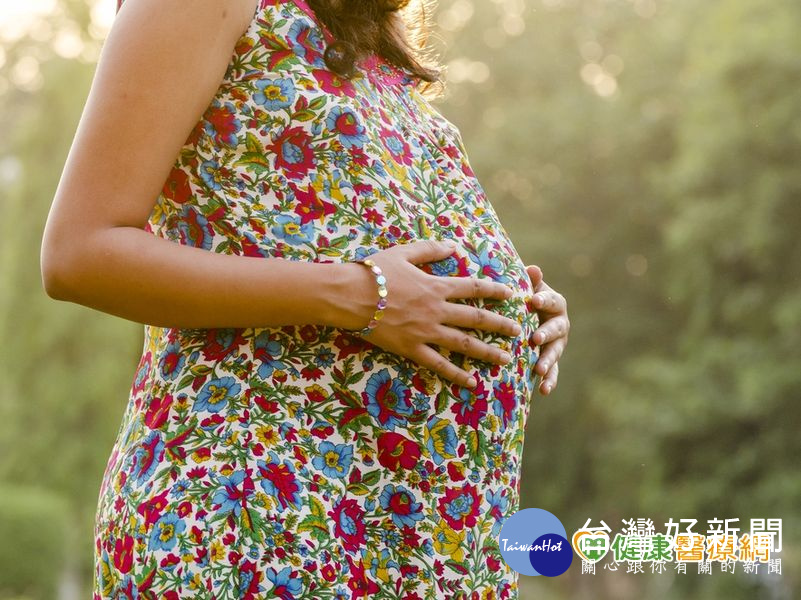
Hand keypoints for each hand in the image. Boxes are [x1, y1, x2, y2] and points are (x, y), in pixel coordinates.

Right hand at [338, 240, 522, 388]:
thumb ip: (430, 249)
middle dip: (500, 325)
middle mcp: (437, 310)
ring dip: (487, 352)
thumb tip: (453, 245)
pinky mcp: (412, 349)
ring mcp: (426, 332)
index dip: (494, 291)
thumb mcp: (404, 252)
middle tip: (518, 332)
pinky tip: (472, 382)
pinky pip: (439, 364)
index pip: (473, 288)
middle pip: (476, 318)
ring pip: (464, 344)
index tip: (511, 294)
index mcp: (436, 286)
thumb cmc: (374, 272)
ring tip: (506, 359)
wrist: (350, 296)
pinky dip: (456, 374)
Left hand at [525, 265, 569, 395]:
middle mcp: (561, 324)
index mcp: (556, 303)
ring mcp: (558, 343)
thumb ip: (531, 281)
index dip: (543, 300)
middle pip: (557, 329)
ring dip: (548, 361)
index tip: (532, 301)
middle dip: (547, 334)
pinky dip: (550, 381)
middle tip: (536, 339)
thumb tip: (532, 269)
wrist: (530, 315)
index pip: (552, 300)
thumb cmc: (526, 298)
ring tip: (539, 370)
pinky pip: (553, 372)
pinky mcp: (552, 360)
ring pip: (555, 352)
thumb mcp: (529, 288)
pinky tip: (543, 391)